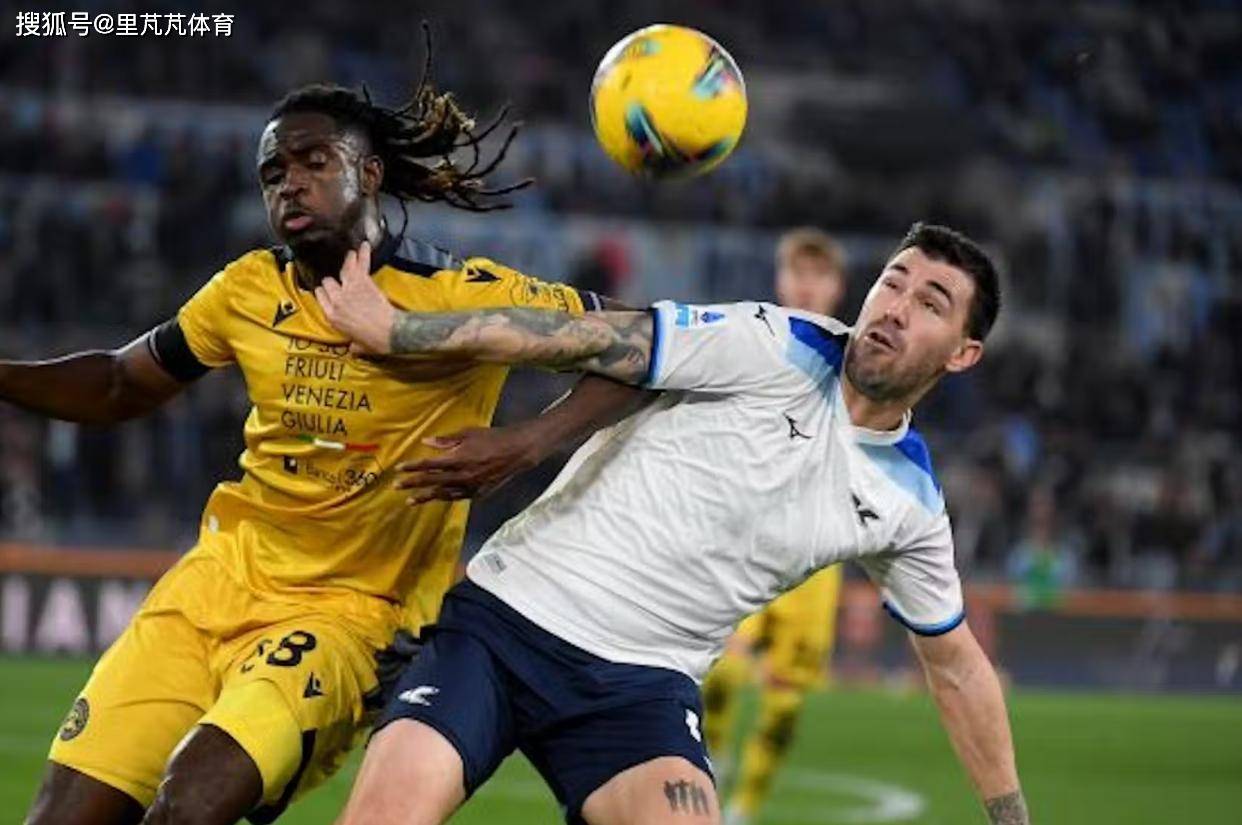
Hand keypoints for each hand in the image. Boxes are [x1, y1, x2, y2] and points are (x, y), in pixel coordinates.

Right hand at [314, 241, 395, 354]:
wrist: (390, 333)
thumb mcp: (359, 347)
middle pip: (328, 282)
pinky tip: (364, 245)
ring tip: (349, 254)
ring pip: (342, 270)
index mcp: (331, 316)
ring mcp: (348, 289)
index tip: (327, 290)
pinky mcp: (362, 282)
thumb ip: (353, 345)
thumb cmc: (375, 342)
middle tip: (340, 277)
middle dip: (333, 279)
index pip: (320, 296)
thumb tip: (352, 348)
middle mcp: (336, 300)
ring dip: (346, 261)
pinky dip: (362, 254)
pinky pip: (359, 265)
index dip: (324, 292)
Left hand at [396, 424, 544, 503]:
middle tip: (396, 487)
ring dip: (426, 496)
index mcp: (459, 458)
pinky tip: (436, 498)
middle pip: (432, 481)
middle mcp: (462, 475)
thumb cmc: (492, 438)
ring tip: (410, 500)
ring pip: (443, 493)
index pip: (430, 465)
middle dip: (413, 483)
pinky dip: (444, 497)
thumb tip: (427, 441)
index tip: (399, 469)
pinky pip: (457, 497)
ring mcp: (471, 486)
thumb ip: (447, 440)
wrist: (517, 452)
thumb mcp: (469, 433)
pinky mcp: (478, 493)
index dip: (413, 467)